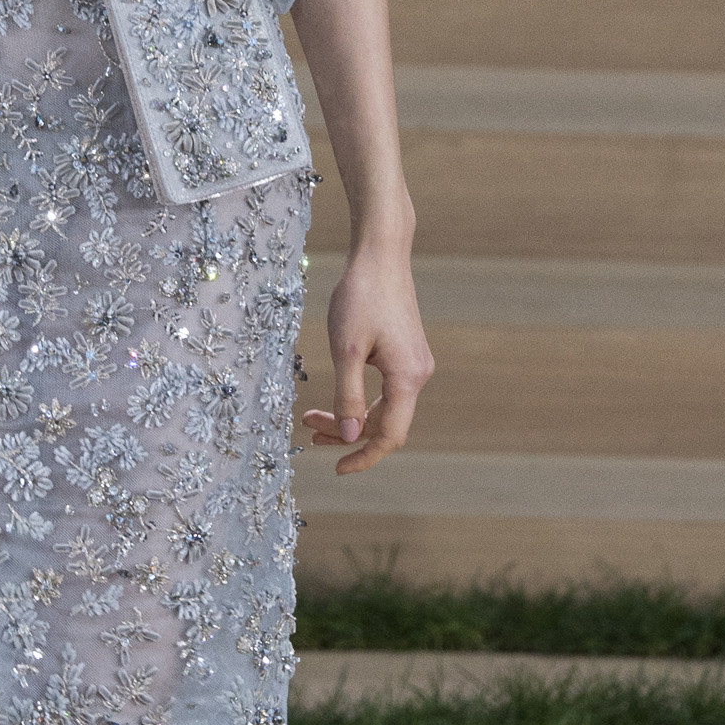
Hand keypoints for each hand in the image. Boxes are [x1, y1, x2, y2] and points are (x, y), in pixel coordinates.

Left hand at [302, 249, 433, 474]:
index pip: (389, 435)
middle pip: (383, 422)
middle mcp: (417, 374)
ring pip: (382, 406)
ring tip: (310, 417)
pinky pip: (385, 389)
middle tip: (307, 429)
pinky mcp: (405, 352)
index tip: (337, 469)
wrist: (381, 255)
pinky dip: (358, 397)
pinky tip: (335, 394)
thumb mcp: (345, 350)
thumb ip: (347, 397)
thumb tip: (350, 437)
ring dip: (348, 415)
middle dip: (345, 432)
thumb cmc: (360, 297)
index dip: (364, 457)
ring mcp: (414, 363)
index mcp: (407, 378)